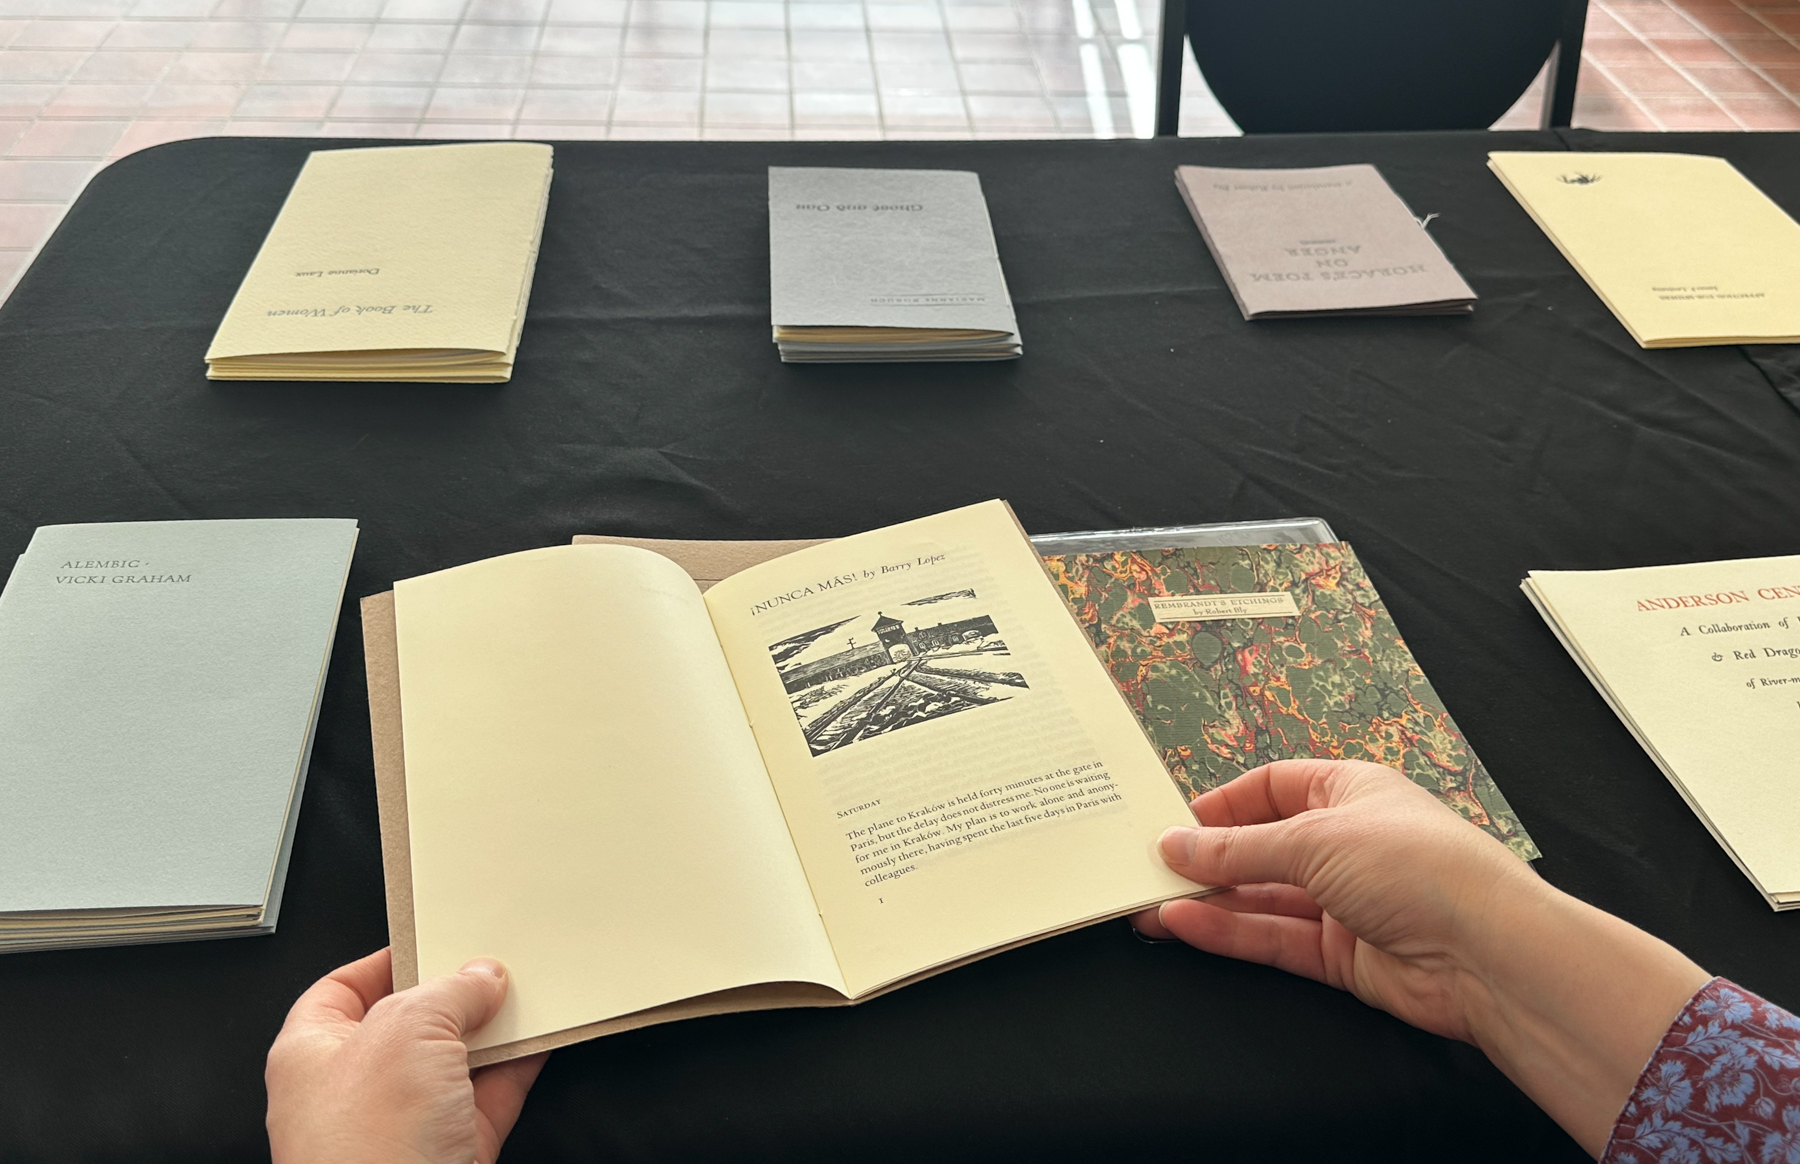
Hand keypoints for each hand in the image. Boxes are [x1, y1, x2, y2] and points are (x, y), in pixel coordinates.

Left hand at [266, 948, 546, 1163]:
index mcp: (311, 1053)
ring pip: (455, 1059)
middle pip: (410, 1022)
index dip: (389, 959)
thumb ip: (449, 991)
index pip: (343, 988)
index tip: (432, 938)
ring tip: (526, 992)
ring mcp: (403, 1123)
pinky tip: (541, 1038)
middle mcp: (352, 1089)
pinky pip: (490, 1095)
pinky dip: (517, 1067)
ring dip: (493, 1029)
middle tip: (489, 964)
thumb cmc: (365, 1148)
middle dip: (453, 994)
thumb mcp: (407, 1030)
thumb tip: (480, 977)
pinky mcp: (450, 1150)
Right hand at [1135, 759, 1708, 1155]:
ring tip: (1147, 901)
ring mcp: (1345, 902)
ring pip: (1261, 897)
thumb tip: (1176, 843)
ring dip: (1208, 898)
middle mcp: (1347, 844)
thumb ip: (1239, 847)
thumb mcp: (1315, 838)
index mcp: (1351, 791)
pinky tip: (1183, 924)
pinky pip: (1273, 937)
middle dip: (1207, 857)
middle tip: (1147, 865)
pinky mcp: (1341, 955)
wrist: (1488, 954)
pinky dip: (1228, 932)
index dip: (1224, 804)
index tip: (1173, 820)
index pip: (1273, 787)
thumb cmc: (1421, 868)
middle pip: (1262, 847)